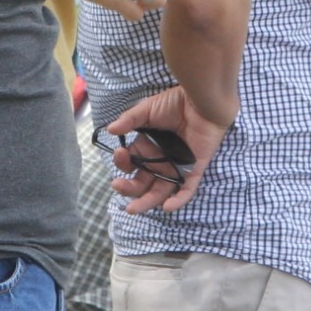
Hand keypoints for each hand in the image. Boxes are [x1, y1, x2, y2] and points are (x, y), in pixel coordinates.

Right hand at [104, 85, 228, 215]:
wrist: (200, 101)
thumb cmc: (174, 103)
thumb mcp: (147, 110)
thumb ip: (129, 120)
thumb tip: (110, 129)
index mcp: (147, 148)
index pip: (131, 163)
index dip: (123, 163)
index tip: (120, 154)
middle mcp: (160, 161)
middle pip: (142, 182)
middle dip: (128, 188)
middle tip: (117, 186)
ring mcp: (176, 167)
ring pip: (160, 191)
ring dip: (146, 202)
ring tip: (132, 209)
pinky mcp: (193, 170)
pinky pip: (186, 190)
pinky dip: (178, 201)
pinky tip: (166, 207)